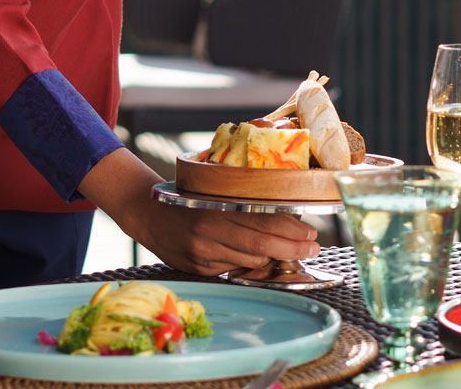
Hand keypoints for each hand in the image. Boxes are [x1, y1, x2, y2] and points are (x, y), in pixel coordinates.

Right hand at [81, 151, 319, 275]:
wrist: (148, 216)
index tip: (310, 232)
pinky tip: (264, 259)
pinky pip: (235, 269)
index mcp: (214, 209)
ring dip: (275, 257)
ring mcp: (204, 255)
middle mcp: (209, 234)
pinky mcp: (200, 269)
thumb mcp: (212, 191)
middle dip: (292, 248)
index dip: (290, 229)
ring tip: (293, 251)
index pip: (262, 221)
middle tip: (313, 247)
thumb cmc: (186, 198)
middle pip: (261, 245)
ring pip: (251, 261)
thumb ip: (241, 202)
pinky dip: (252, 264)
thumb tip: (283, 213)